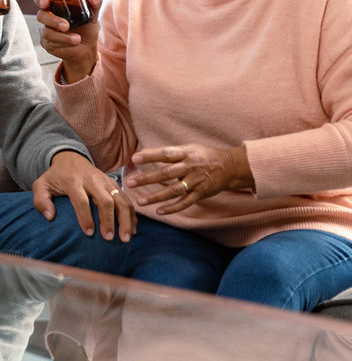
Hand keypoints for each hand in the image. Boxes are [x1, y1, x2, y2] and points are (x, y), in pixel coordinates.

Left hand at [32, 150, 135, 240]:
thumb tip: (50, 217)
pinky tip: (132, 229)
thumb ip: (41, 200)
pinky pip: (126, 198)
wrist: (70, 158)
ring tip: (126, 238)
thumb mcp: (41, 185)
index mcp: (73, 181)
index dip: (85, 217)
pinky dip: (131, 214)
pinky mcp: (114, 183)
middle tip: (109, 238)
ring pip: (120, 199)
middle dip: (109, 220)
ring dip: (125, 219)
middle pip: (105, 200)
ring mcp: (105, 181)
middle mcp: (92, 180)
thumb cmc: (55, 177)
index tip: (89, 233)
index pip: (81, 200)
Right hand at [35, 0, 102, 82]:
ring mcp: (46, 31)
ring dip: (62, 36)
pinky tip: (73, 43)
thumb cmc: (86, 28)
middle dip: (53, 21)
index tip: (46, 2)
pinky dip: (64, 42)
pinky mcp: (47, 44)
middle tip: (66, 26)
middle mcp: (48, 17)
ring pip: (46, 32)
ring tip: (77, 39)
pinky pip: (50, 43)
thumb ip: (95, 2)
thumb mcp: (93, 14)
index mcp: (55, 6)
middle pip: (41, 15)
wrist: (88, 47)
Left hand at [126, 142, 252, 213]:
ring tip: (140, 201)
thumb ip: (167, 152)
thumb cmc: (204, 155)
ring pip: (174, 191)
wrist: (230, 166)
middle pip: (167, 173)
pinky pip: (185, 202)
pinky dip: (172, 208)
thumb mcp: (188, 149)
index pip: (166, 154)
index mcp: (186, 153)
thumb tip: (142, 153)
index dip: (150, 156)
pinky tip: (159, 211)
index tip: (134, 158)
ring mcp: (196, 182)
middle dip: (147, 178)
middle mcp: (190, 167)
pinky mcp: (201, 194)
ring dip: (156, 197)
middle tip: (130, 182)